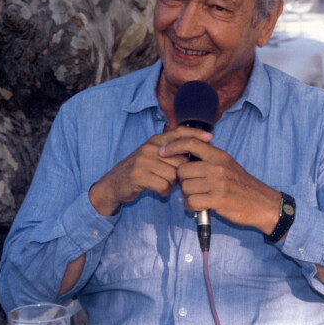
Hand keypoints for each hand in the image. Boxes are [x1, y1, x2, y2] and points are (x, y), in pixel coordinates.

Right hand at [89, 126, 211, 215]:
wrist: (113, 184)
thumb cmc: (140, 171)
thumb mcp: (154, 156)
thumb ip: (171, 152)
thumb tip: (195, 152)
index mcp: (155, 141)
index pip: (179, 132)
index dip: (195, 134)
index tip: (210, 138)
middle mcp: (150, 148)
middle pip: (180, 160)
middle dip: (181, 172)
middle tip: (174, 179)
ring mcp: (143, 161)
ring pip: (173, 175)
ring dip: (172, 184)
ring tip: (164, 185)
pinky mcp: (138, 175)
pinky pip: (163, 185)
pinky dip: (164, 192)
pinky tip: (159, 191)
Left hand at [160, 133, 280, 234]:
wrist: (262, 203)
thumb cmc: (242, 186)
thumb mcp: (227, 165)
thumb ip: (208, 159)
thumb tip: (184, 155)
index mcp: (219, 155)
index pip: (190, 142)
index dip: (172, 146)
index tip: (162, 152)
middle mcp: (217, 166)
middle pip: (182, 170)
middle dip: (181, 181)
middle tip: (190, 187)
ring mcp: (218, 183)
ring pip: (185, 187)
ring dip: (187, 196)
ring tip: (198, 198)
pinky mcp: (218, 200)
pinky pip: (191, 202)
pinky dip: (191, 207)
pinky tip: (199, 207)